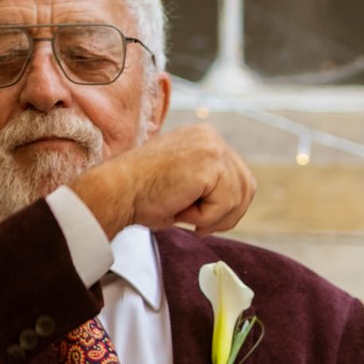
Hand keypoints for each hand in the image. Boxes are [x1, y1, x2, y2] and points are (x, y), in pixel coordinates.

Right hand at [72, 124, 255, 236]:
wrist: (116, 191)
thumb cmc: (141, 194)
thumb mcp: (183, 181)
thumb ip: (209, 184)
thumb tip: (236, 203)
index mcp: (204, 138)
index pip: (239, 176)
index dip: (226, 205)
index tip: (201, 218)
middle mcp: (211, 137)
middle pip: (247, 186)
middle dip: (227, 214)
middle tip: (198, 226)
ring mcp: (212, 148)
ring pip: (238, 198)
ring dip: (212, 217)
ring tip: (183, 213)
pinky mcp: (210, 164)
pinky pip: (226, 204)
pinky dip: (205, 218)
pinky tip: (180, 209)